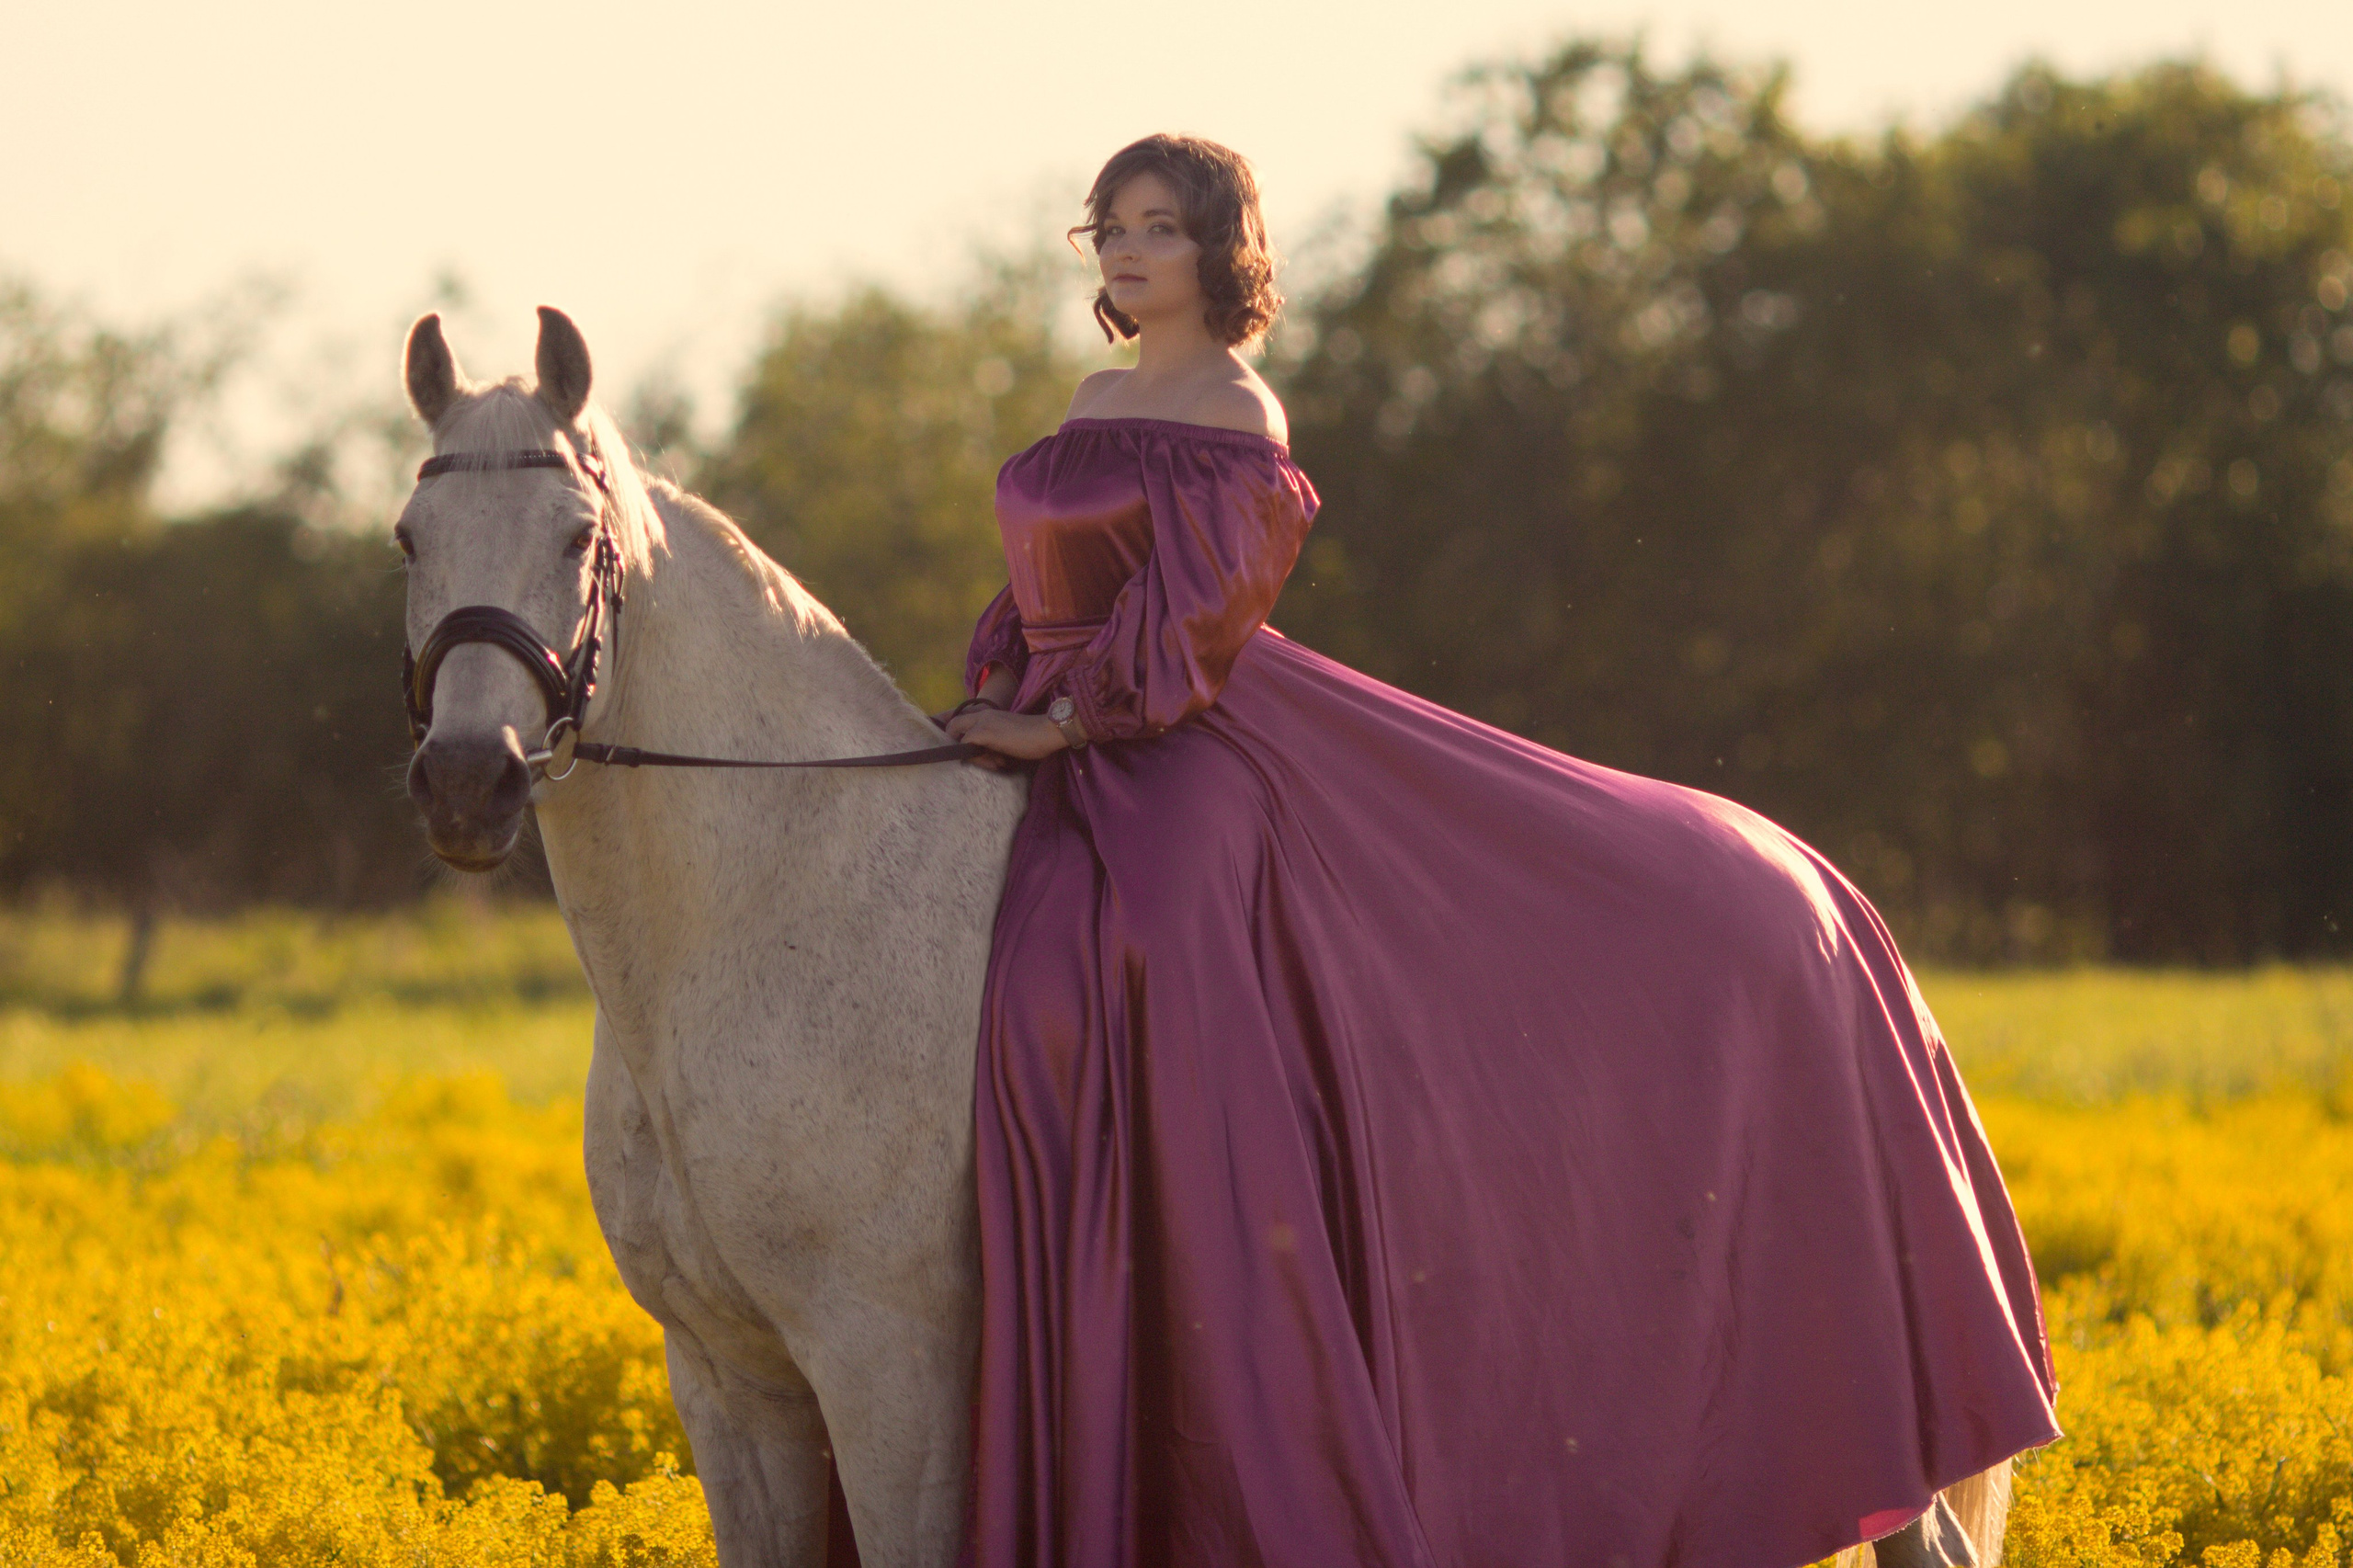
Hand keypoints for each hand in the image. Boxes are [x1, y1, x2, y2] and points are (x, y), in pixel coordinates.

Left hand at [946, 706, 1068, 768]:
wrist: (1046, 732)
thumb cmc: (1032, 737)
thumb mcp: (1006, 738)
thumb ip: (992, 744)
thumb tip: (982, 756)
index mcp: (988, 714)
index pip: (960, 720)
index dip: (958, 735)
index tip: (969, 751)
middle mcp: (982, 715)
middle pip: (953, 725)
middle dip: (955, 744)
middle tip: (973, 758)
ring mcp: (982, 722)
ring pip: (959, 738)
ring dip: (971, 755)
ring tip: (994, 763)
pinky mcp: (983, 732)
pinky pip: (966, 746)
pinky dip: (976, 758)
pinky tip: (996, 763)